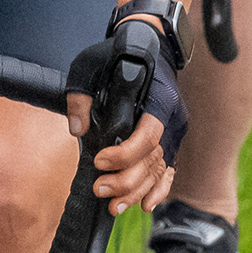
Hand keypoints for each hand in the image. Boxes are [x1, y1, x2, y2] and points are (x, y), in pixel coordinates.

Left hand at [63, 20, 184, 215]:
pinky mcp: (169, 139)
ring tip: (113, 207)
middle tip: (99, 190)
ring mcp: (174, 131)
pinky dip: (158, 190)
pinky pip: (168, 170)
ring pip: (159, 170)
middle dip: (126, 181)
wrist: (148, 45)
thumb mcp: (89, 65)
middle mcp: (172, 118)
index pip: (148, 135)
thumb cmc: (116, 55)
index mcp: (159, 98)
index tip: (99, 161)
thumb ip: (80, 96)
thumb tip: (77, 129)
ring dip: (136, 191)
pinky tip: (143, 206)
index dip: (124, 155)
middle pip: (153, 159)